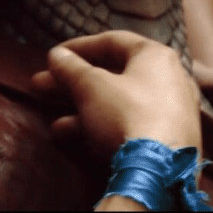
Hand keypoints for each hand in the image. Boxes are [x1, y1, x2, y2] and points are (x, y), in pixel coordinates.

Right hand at [31, 30, 202, 157]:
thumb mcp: (91, 87)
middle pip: (113, 75)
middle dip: (73, 83)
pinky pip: (130, 124)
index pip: (113, 41)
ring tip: (53, 124)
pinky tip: (72, 139)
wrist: (161, 171)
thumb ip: (71, 69)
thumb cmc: (126, 115)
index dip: (79, 47)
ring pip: (118, 104)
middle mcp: (170, 79)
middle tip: (41, 86)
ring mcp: (172, 112)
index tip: (53, 56)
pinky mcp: (168, 140)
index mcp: (156, 56)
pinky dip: (102, 127)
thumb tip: (56, 55)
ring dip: (81, 110)